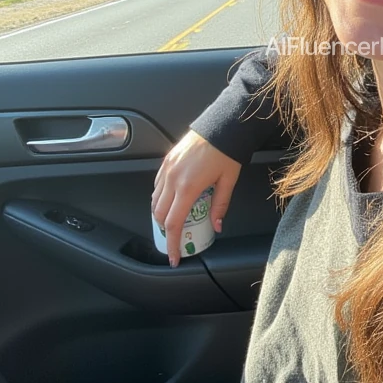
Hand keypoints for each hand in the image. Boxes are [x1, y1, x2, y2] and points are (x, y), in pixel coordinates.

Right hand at [151, 130, 240, 265]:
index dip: (172, 243)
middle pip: (159, 214)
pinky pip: (157, 185)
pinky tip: (170, 200)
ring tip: (173, 221)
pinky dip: (160, 197)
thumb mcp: (228, 182)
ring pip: (154, 200)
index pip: (173, 223)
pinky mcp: (166, 161)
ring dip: (161, 215)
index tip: (174, 257)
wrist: (222, 125)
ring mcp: (167, 169)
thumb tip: (217, 226)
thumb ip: (220, 206)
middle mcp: (172, 179)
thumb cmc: (227, 152)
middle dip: (165, 231)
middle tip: (176, 239)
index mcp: (188, 187)